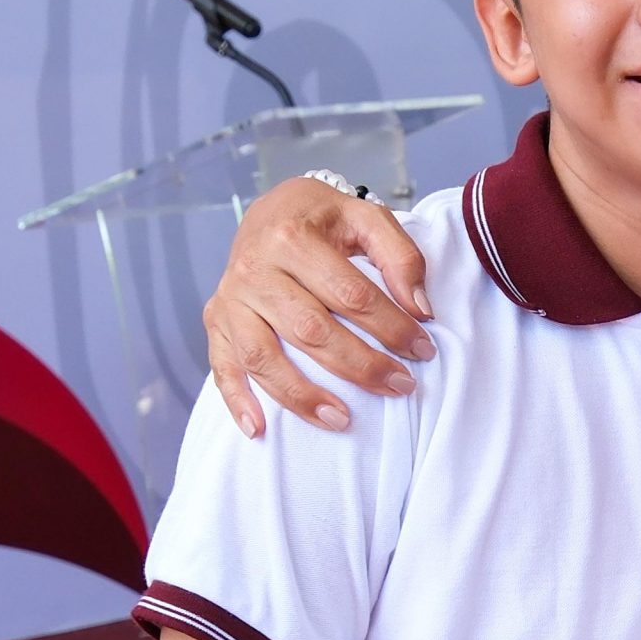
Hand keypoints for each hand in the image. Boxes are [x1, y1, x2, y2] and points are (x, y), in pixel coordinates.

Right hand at [204, 179, 432, 437]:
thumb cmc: (324, 220)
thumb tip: (420, 311)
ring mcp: (231, 298)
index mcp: (292, 237)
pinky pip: (222, 365)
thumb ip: (401, 257)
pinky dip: (237, 400)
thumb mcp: (367, 218)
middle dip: (361, 365)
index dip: (391, 326)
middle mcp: (254, 268)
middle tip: (400, 386)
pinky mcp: (216, 321)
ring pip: (264, 356)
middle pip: (310, 330)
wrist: (270, 210)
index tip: (423, 350)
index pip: (350, 293)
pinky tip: (259, 429)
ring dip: (303, 395)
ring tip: (343, 420)